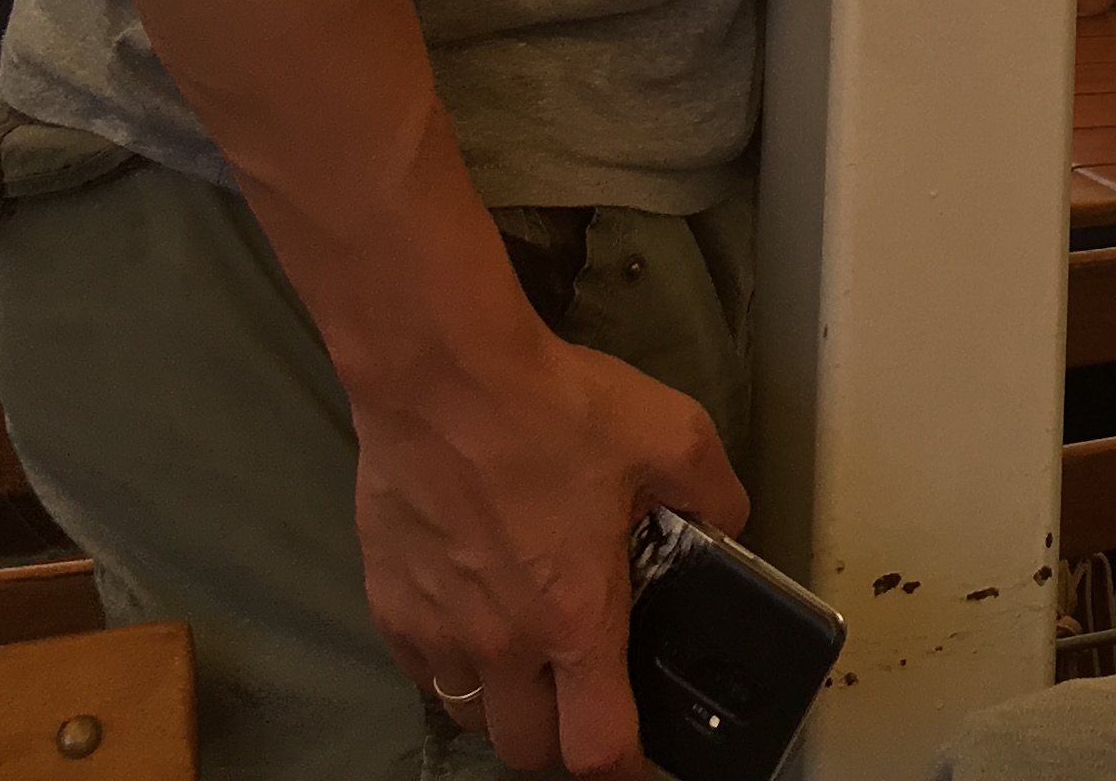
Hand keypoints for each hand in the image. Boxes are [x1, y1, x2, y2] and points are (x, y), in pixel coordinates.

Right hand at [353, 329, 746, 777]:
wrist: (442, 374)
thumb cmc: (553, 404)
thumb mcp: (672, 435)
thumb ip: (713, 493)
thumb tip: (728, 523)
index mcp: (575, 617)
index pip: (597, 747)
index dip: (626, 768)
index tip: (641, 761)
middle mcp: (502, 643)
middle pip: (526, 747)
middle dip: (559, 735)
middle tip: (580, 687)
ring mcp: (437, 628)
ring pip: (467, 713)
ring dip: (500, 701)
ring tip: (523, 651)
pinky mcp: (387, 602)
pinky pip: (419, 668)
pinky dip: (447, 661)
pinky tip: (469, 612)